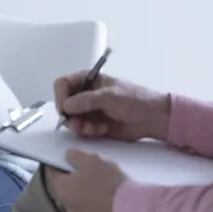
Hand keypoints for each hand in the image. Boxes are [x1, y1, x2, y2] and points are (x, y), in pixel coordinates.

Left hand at [46, 149, 125, 211]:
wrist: (128, 208)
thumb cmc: (105, 182)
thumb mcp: (90, 160)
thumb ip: (74, 155)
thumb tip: (68, 155)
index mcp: (61, 188)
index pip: (53, 171)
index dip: (59, 161)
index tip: (66, 155)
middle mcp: (66, 203)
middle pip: (66, 183)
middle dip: (75, 173)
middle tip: (87, 164)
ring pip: (79, 194)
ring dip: (85, 186)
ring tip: (101, 177)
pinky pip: (90, 203)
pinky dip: (95, 196)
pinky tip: (107, 190)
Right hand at [54, 71, 169, 141]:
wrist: (152, 119)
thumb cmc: (134, 100)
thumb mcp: (109, 96)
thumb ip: (85, 100)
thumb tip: (65, 106)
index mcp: (87, 80)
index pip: (62, 84)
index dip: (60, 96)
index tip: (65, 109)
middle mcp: (84, 94)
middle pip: (63, 103)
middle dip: (70, 116)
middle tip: (78, 124)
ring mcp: (88, 110)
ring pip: (70, 119)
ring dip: (79, 126)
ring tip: (93, 129)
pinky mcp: (92, 124)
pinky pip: (80, 129)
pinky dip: (87, 132)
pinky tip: (101, 130)